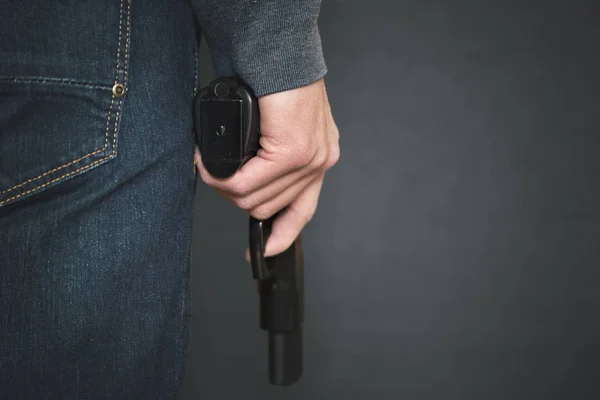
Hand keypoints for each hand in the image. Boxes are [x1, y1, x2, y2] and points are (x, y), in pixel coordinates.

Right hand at [195, 78, 339, 258]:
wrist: (277, 52)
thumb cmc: (274, 83)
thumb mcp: (279, 129)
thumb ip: (273, 160)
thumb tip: (248, 184)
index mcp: (318, 159)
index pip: (303, 211)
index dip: (282, 235)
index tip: (265, 250)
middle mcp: (319, 163)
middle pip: (268, 208)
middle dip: (235, 197)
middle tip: (216, 176)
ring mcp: (309, 159)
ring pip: (254, 199)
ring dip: (225, 187)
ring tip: (211, 167)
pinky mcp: (293, 152)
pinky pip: (246, 183)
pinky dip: (221, 178)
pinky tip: (210, 165)